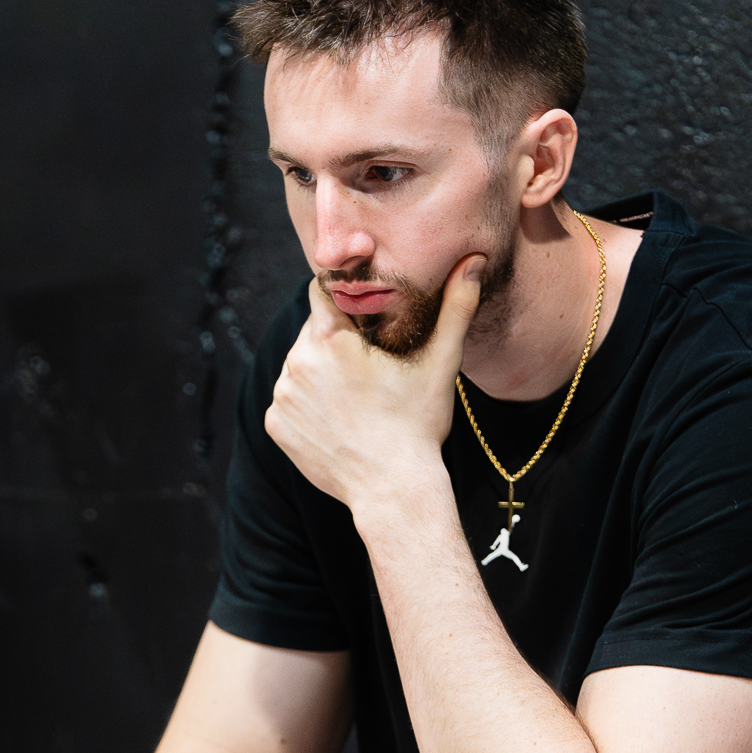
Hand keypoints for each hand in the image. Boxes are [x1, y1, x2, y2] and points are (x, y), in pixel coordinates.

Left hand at [265, 254, 485, 514]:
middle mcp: (296, 363)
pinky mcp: (277, 425)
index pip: (325, 292)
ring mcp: (283, 396)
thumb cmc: (418, 426)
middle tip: (369, 365)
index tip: (365, 313)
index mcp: (330, 339)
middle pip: (313, 332)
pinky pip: (290, 402)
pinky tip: (339, 420)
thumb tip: (474, 260)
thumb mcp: (440, 363)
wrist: (393, 491)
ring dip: (321, 373)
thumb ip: (456, 306)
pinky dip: (308, 406)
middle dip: (337, 340)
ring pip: (300, 366)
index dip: (347, 299)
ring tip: (356, 397)